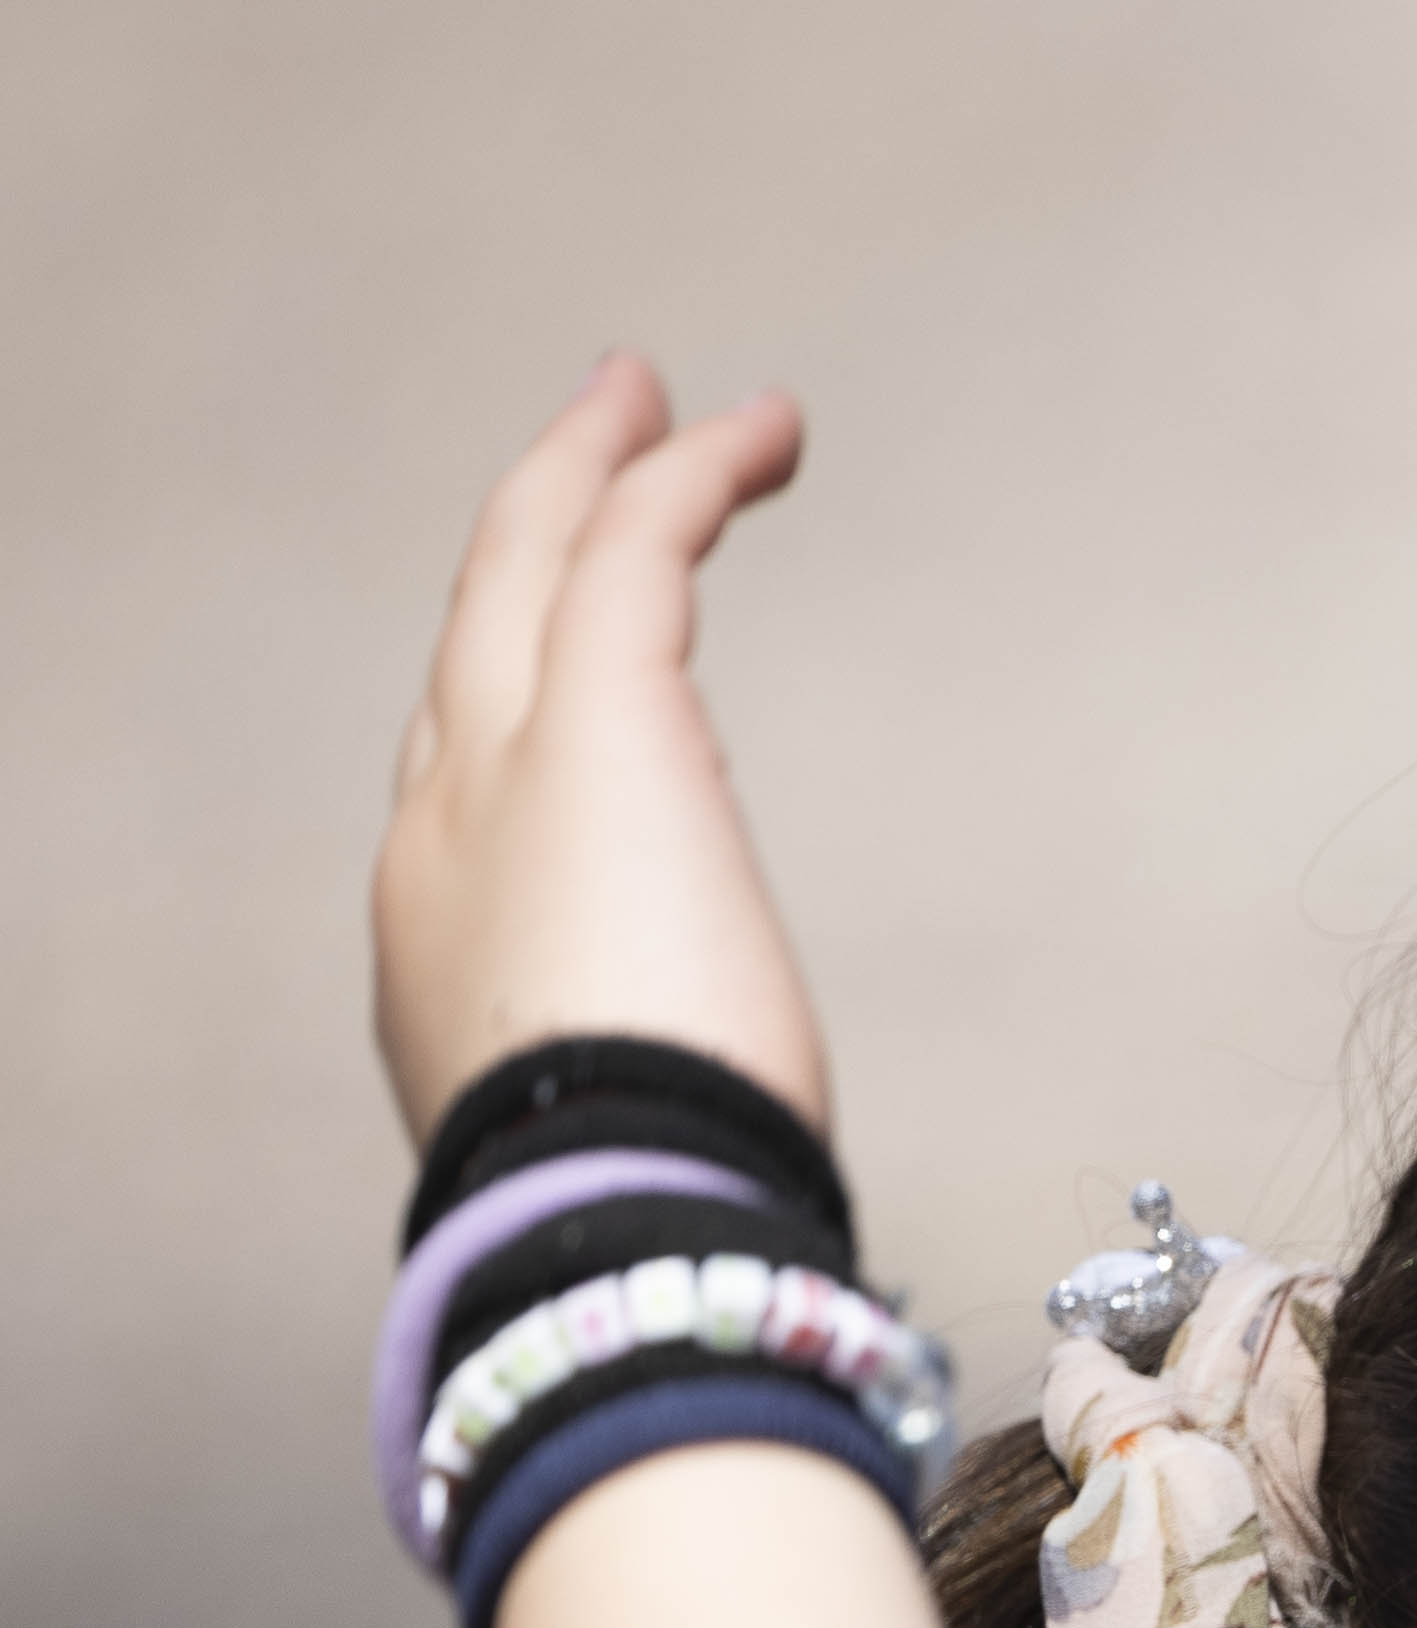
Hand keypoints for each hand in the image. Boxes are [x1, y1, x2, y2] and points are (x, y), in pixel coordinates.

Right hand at [369, 357, 828, 1141]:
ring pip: (532, 566)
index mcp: (445, 934)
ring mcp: (506, 767)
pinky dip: (687, 481)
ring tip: (665, 406)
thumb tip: (699, 1120)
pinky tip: (757, 435)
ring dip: (602, 477)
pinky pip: (632, 554)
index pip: (474, 777)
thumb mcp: (615, 1130)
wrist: (604, 1217)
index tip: (589, 658)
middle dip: (529, 536)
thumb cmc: (638, 1204)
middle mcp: (446, 830)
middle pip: (474, 636)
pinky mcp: (603, 726)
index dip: (518, 700)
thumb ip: (637, 1087)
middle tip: (596, 448)